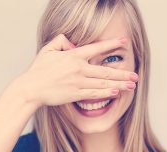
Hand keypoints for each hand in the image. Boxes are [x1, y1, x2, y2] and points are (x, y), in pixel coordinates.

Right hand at [15, 34, 138, 107]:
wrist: (31, 88)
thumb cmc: (38, 70)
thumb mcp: (47, 49)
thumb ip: (61, 41)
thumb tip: (74, 43)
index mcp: (73, 56)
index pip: (96, 48)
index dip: (111, 44)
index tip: (124, 42)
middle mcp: (78, 68)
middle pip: (105, 70)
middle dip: (122, 73)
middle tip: (135, 75)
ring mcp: (78, 82)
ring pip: (103, 83)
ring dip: (119, 84)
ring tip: (132, 85)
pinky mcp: (75, 94)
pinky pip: (94, 94)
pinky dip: (107, 93)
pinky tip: (117, 92)